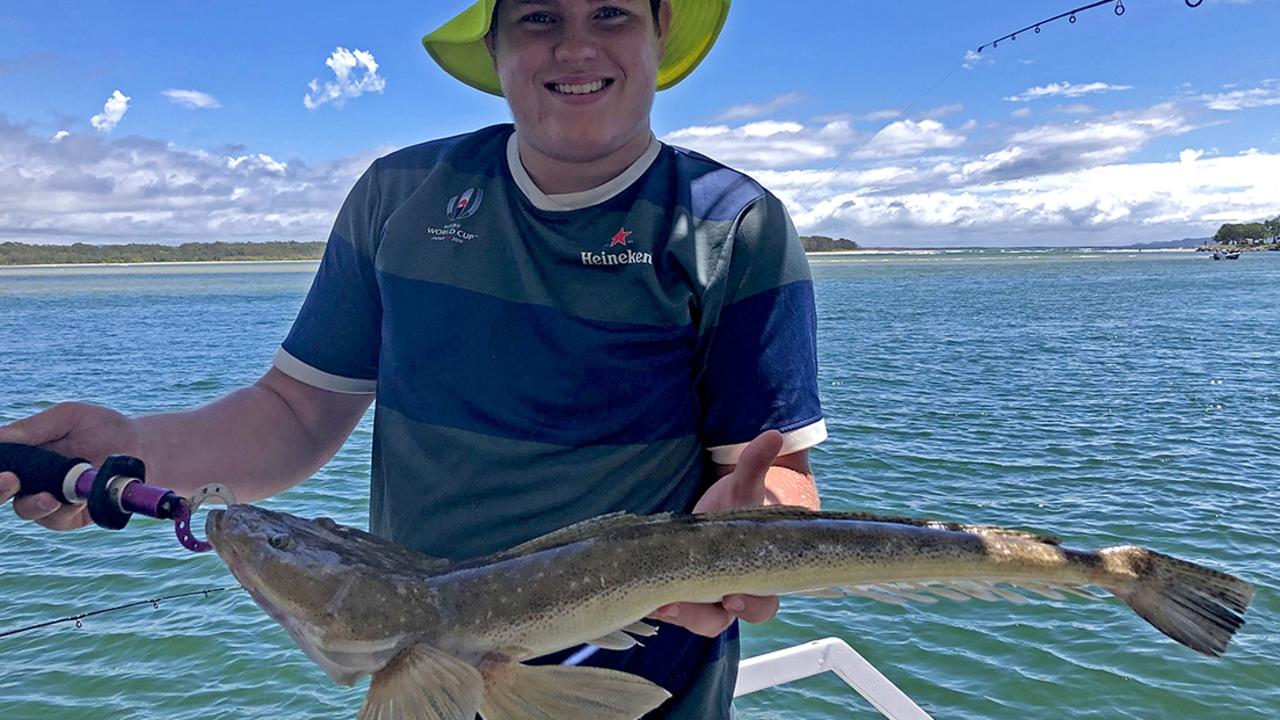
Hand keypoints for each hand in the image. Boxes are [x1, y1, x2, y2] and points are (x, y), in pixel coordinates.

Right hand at [0, 402, 139, 530]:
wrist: (143, 448)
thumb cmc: (103, 428)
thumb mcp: (68, 418)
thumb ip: (33, 427)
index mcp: (24, 454)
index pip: (1, 463)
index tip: (3, 469)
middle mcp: (30, 478)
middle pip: (2, 491)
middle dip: (0, 489)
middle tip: (10, 480)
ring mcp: (48, 498)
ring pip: (26, 509)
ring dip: (33, 504)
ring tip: (49, 497)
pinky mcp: (68, 516)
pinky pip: (55, 519)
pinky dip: (63, 510)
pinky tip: (76, 501)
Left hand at [649, 430, 785, 636]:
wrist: (721, 512)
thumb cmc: (739, 503)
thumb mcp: (745, 486)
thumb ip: (755, 466)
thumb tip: (773, 436)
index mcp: (758, 575)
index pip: (762, 604)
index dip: (749, 604)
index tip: (731, 595)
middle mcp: (732, 594)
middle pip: (720, 620)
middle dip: (697, 615)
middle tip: (675, 603)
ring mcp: (705, 599)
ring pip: (693, 619)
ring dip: (673, 613)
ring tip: (653, 601)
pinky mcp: (680, 592)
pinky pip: (670, 608)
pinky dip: (655, 603)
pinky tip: (637, 592)